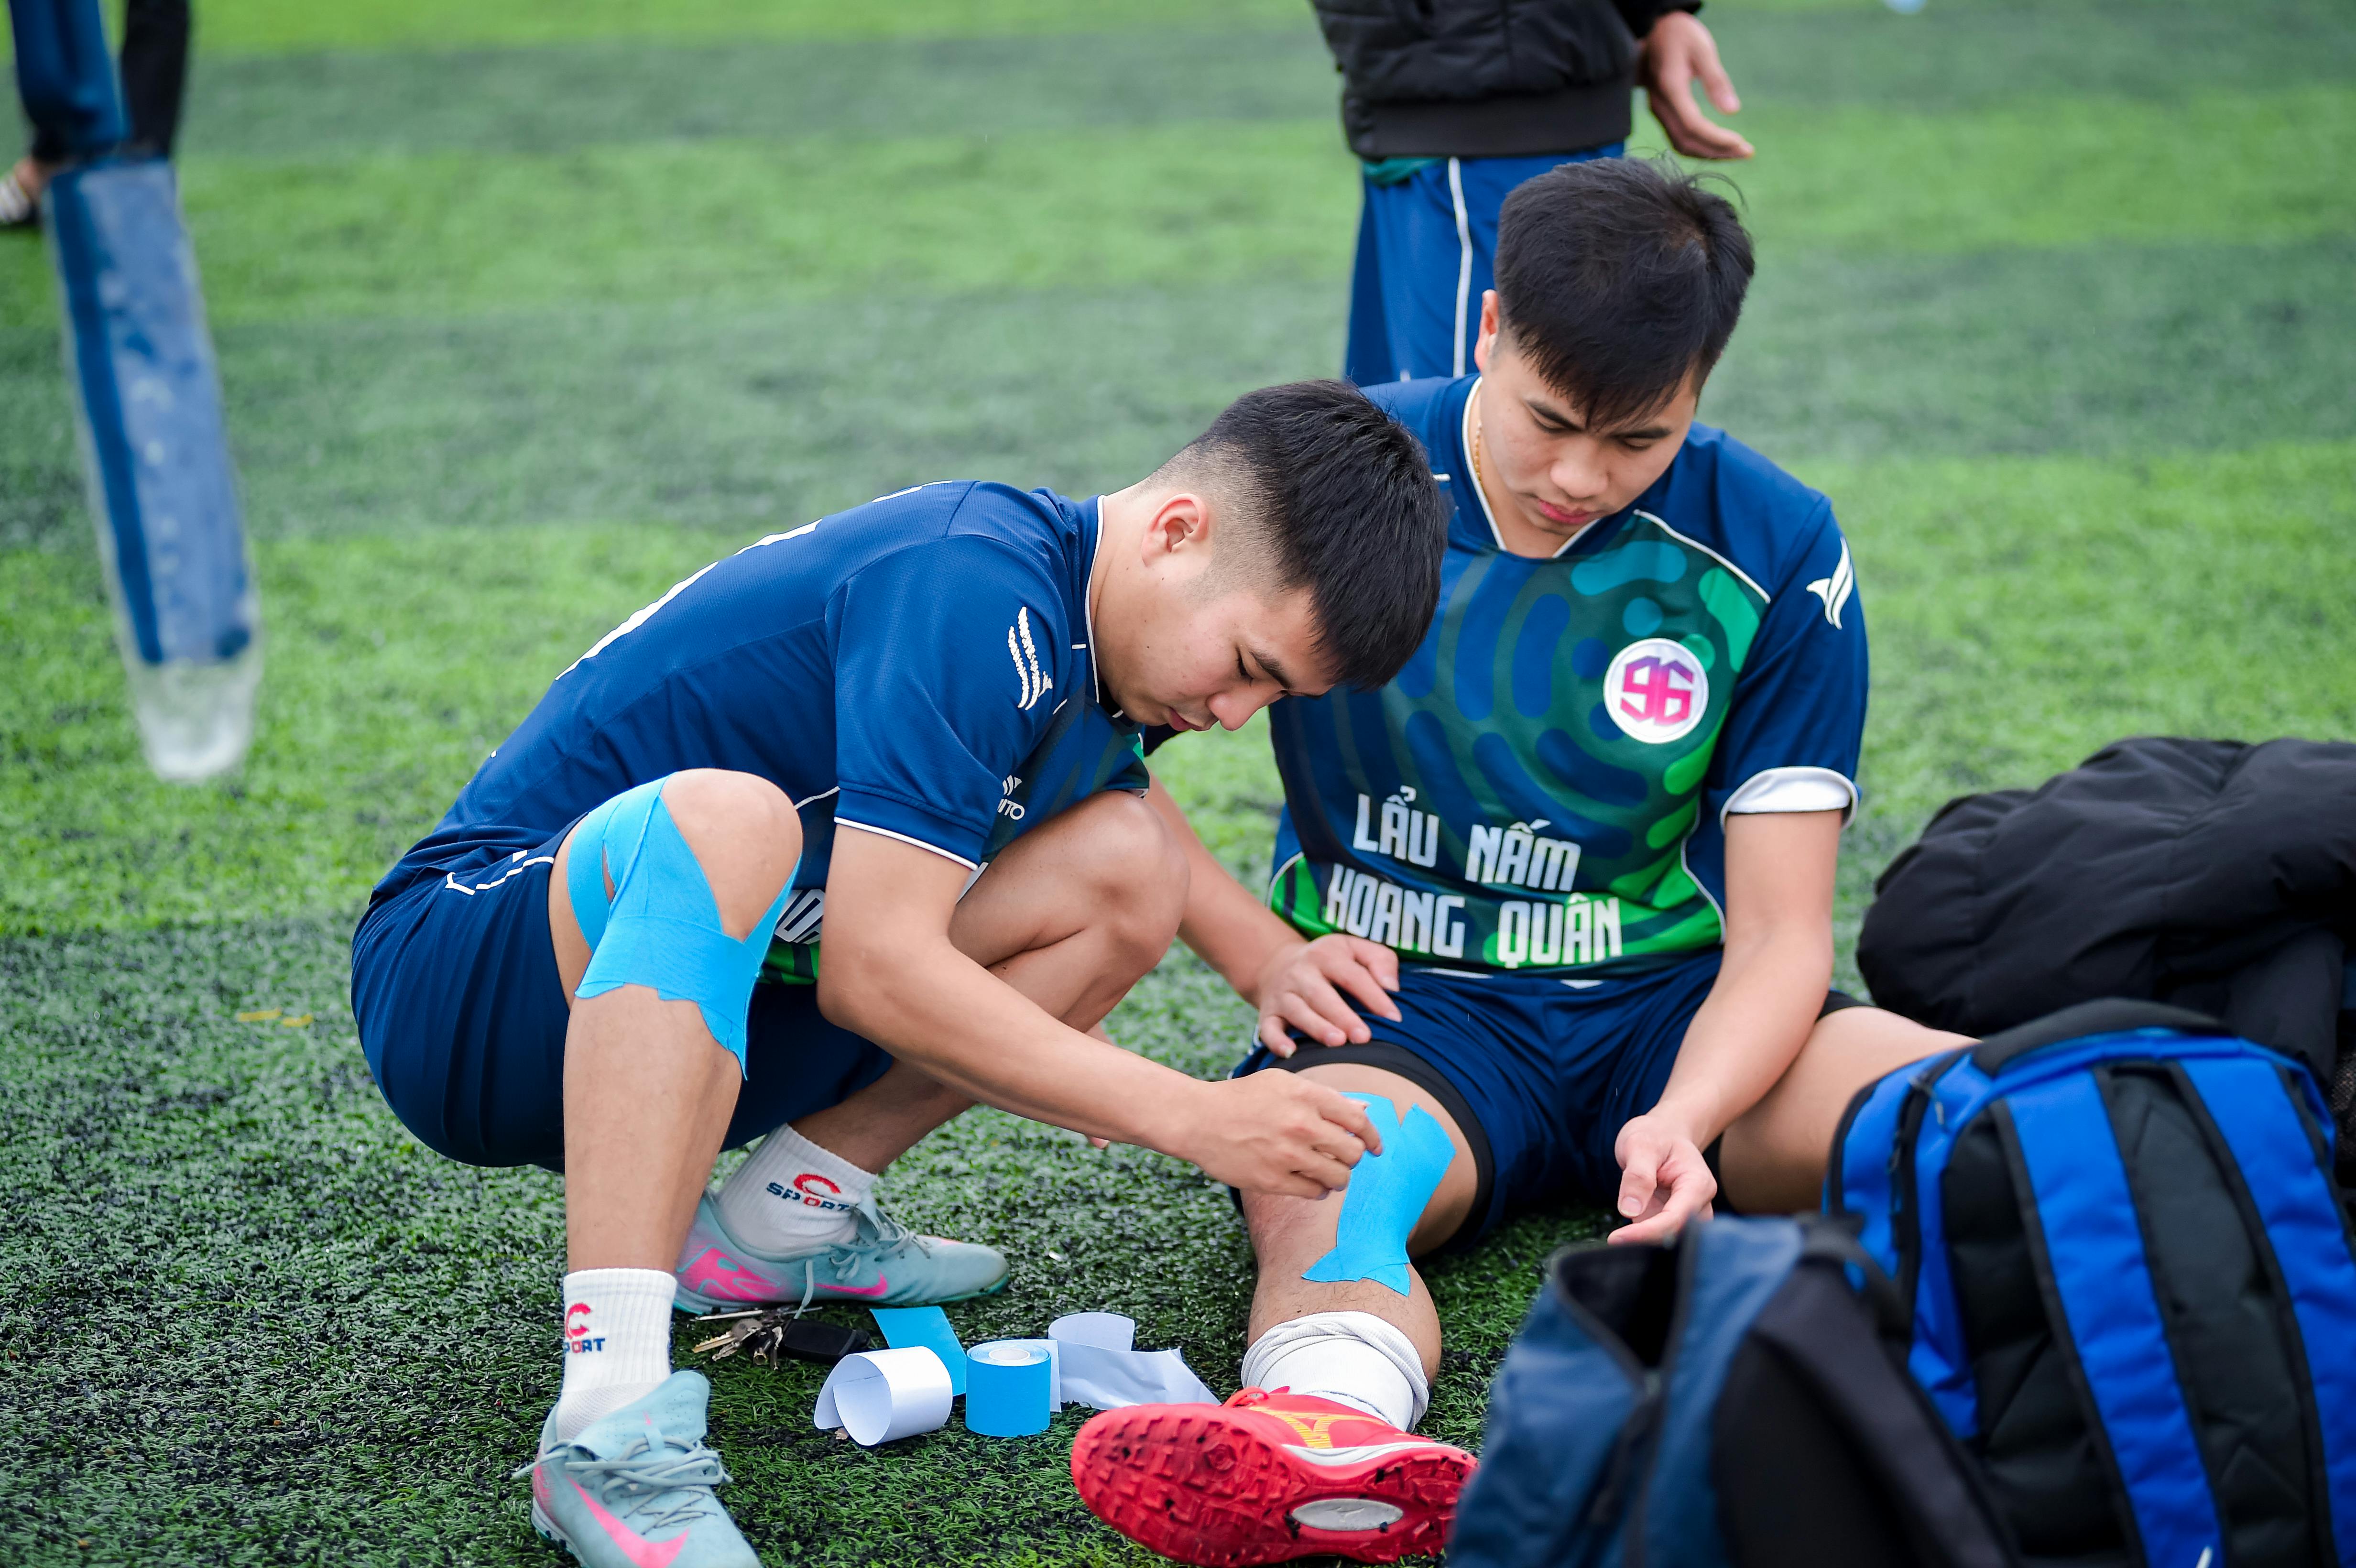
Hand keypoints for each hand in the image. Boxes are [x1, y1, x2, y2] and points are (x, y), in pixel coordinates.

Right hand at [1171, 1072, 1383, 1197]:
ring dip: (1338, 1177)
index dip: (1373, 1136)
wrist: (1199, 1119)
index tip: (1376, 1147)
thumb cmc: (1243, 1098)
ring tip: (1329, 1173)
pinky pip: (1314, 1192)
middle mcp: (1301, 1124)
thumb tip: (1363, 1108)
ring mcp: (1287, 1154)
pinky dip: (1318, 1190)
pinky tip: (1309, 1182)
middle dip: (1354, 1158)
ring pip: (1338, 1177)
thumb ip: (1325, 1097)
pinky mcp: (1273, 1180)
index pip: (1358, 1120)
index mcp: (1306, 1095)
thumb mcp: (1284, 1084)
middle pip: (1353, 1152)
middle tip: (1344, 1158)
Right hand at [1251, 935, 1401, 1054]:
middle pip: (1321, 994)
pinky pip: (1269, 1028)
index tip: (1394, 1017)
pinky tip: (1290, 1052)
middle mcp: (1301, 973)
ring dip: (1316, 1027)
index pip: (1353, 975)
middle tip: (1363, 1037)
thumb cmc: (1329, 962)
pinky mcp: (1268, 1013)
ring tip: (1337, 1042)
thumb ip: (1380, 960)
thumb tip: (1392, 987)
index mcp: (1326, 955)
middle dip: (1342, 1016)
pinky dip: (1277, 1040)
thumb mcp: (1354, 948)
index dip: (1374, 996)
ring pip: (1298, 1011)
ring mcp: (1283, 994)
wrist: (1276, 963)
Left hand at [1607, 1110, 1717, 1243]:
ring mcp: (1688, 1214)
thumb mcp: (1641, 1145)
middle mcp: (1698, 1204)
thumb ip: (1637, 1176)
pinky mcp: (1673, 1219)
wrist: (1663, 1133)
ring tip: (1617, 1240)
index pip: (1675, 1218)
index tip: (1617, 1238)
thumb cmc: (1655, 1136)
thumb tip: (1630, 1210)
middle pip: (1676, 1233)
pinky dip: (1642, 1238)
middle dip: (1646, 1241)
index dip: (1647, 1232)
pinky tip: (1624, 1237)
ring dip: (1644, 1243)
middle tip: (1614, 1242)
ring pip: (1669, 1239)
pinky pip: (1660, 1235)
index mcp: (1698, 1184)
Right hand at [1638, 11, 1751, 159]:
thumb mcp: (1702, 48)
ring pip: (1681, 144)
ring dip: (1709, 152)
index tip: (1741, 143)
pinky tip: (1719, 144)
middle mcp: (1660, 105)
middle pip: (1687, 141)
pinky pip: (1679, 137)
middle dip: (1717, 151)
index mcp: (1670, 88)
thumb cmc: (1680, 34)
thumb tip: (1733, 111)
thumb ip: (1715, 80)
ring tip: (1737, 152)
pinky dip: (1700, 146)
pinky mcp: (1662, 113)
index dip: (1717, 139)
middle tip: (1747, 152)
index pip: (1693, 125)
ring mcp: (1658, 111)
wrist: (1653, 31)